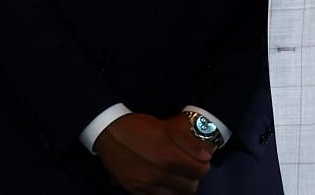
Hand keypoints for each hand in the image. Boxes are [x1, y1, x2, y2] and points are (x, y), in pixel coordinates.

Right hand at [92, 112, 212, 194]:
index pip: (200, 172)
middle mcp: (159, 175)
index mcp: (168, 156)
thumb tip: (206, 158)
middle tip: (187, 171)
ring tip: (175, 179)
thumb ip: (187, 144)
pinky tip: (161, 184)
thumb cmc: (138, 127)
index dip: (203, 167)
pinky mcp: (136, 192)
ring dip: (179, 190)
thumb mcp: (165, 128)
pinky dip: (163, 194)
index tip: (199, 163)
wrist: (108, 132)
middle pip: (190, 188)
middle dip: (193, 180)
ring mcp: (147, 186)